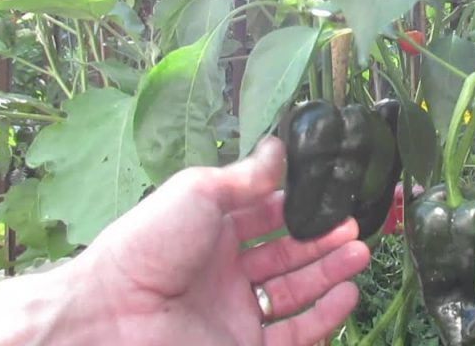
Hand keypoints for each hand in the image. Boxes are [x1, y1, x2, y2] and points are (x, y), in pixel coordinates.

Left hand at [66, 136, 370, 344]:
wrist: (113, 316)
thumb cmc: (147, 246)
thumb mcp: (197, 192)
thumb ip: (244, 176)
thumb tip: (280, 147)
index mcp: (209, 231)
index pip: (265, 215)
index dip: (299, 204)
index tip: (332, 192)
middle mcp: (224, 271)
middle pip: (286, 253)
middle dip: (322, 238)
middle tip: (354, 224)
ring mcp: (235, 312)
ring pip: (295, 291)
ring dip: (330, 271)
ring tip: (360, 252)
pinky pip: (295, 332)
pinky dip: (325, 314)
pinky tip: (347, 292)